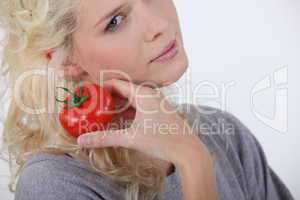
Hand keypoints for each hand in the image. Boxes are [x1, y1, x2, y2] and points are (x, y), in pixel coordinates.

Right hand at [77, 79, 202, 167]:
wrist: (188, 150)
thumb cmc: (162, 141)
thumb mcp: (130, 138)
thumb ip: (105, 138)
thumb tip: (81, 140)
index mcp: (143, 94)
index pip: (117, 83)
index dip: (102, 87)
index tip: (89, 92)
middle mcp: (150, 94)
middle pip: (124, 90)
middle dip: (108, 97)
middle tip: (93, 103)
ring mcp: (157, 102)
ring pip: (132, 99)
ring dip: (118, 104)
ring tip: (103, 111)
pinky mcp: (160, 111)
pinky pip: (140, 106)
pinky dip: (128, 110)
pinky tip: (120, 119)